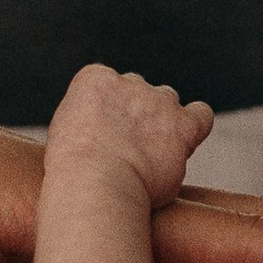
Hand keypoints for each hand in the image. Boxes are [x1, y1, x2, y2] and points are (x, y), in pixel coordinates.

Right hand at [46, 63, 212, 207]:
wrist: (94, 184)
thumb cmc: (71, 173)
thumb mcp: (62, 135)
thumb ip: (85, 123)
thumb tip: (102, 137)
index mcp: (94, 78)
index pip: (107, 88)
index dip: (107, 117)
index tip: (102, 141)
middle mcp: (130, 82)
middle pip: (138, 93)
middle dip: (134, 118)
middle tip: (124, 154)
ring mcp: (159, 100)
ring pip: (168, 103)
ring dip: (162, 125)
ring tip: (148, 159)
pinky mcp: (183, 124)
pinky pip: (200, 116)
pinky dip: (195, 127)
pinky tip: (183, 147)